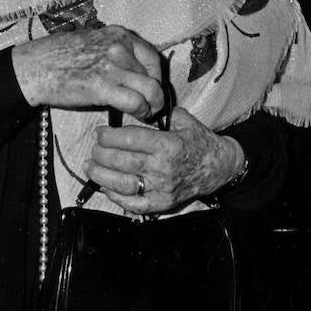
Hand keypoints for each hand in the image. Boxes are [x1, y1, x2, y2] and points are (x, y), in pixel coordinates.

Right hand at [11, 25, 163, 118]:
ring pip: (150, 89)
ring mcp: (112, 66)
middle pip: (153, 75)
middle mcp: (120, 47)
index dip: (157, 76)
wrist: (33, 67)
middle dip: (156, 93)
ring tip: (147, 113)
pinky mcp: (103, 87)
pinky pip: (136, 102)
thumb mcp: (94, 43)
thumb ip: (117, 53)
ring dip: (152, 105)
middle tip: (154, 105)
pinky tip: (137, 115)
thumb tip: (135, 72)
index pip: (152, 56)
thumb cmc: (59, 57)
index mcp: (119, 34)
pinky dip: (141, 111)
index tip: (154, 87)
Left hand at [84, 107, 243, 214]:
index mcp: (168, 145)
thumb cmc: (200, 143)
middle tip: (94, 149)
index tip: (99, 133)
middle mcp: (163, 168)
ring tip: (91, 167)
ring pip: (122, 184)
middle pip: (122, 161)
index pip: (131, 139)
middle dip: (101, 154)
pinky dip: (116, 197)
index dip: (110, 136)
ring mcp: (161, 188)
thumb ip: (163, 114)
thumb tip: (140, 105)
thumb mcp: (185, 121)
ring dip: (101, 176)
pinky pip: (133, 204)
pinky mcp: (161, 204)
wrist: (220, 167)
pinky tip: (107, 187)